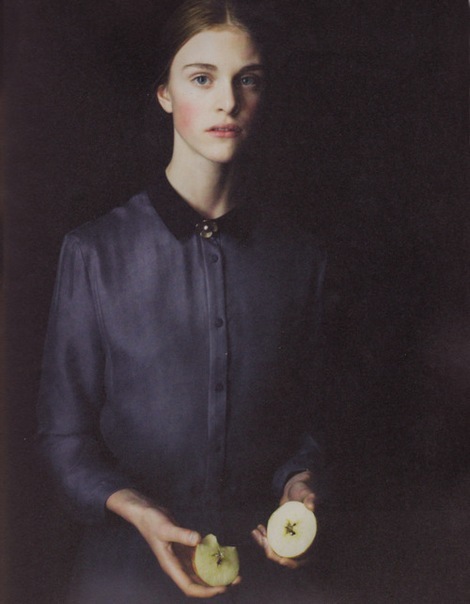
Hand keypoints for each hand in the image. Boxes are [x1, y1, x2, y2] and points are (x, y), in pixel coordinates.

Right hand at [107, 489, 238, 597]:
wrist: (146, 512)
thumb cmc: (152, 521)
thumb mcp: (166, 527)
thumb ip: (181, 534)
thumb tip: (198, 539)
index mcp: (171, 566)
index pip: (189, 586)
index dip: (206, 590)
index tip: (222, 587)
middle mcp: (177, 565)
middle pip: (198, 582)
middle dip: (216, 584)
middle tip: (235, 579)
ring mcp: (181, 557)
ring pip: (201, 571)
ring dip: (216, 572)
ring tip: (234, 570)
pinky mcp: (185, 548)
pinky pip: (200, 557)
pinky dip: (211, 558)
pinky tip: (222, 554)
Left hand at [251, 471, 314, 568]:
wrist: (295, 487)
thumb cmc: (304, 489)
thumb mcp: (307, 493)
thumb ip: (310, 498)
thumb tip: (311, 507)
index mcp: (312, 538)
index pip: (304, 558)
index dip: (292, 562)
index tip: (281, 560)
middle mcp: (302, 542)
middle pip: (286, 557)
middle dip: (272, 552)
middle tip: (262, 539)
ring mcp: (291, 539)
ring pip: (277, 550)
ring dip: (265, 545)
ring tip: (256, 532)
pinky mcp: (283, 535)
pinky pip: (273, 542)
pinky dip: (264, 539)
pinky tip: (258, 529)